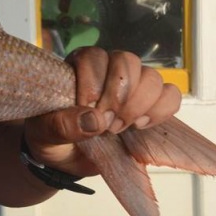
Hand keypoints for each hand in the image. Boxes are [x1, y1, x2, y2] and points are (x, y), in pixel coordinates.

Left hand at [22, 47, 181, 176]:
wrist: (66, 158)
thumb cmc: (52, 137)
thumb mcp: (45, 133)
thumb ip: (62, 125)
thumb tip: (95, 119)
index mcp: (77, 67)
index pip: (94, 57)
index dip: (94, 83)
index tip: (88, 109)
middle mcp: (107, 69)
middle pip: (127, 61)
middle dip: (119, 95)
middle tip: (106, 124)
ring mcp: (132, 86)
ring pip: (151, 77)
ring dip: (139, 105)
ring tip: (120, 128)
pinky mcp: (150, 104)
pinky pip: (170, 95)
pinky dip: (161, 110)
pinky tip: (140, 126)